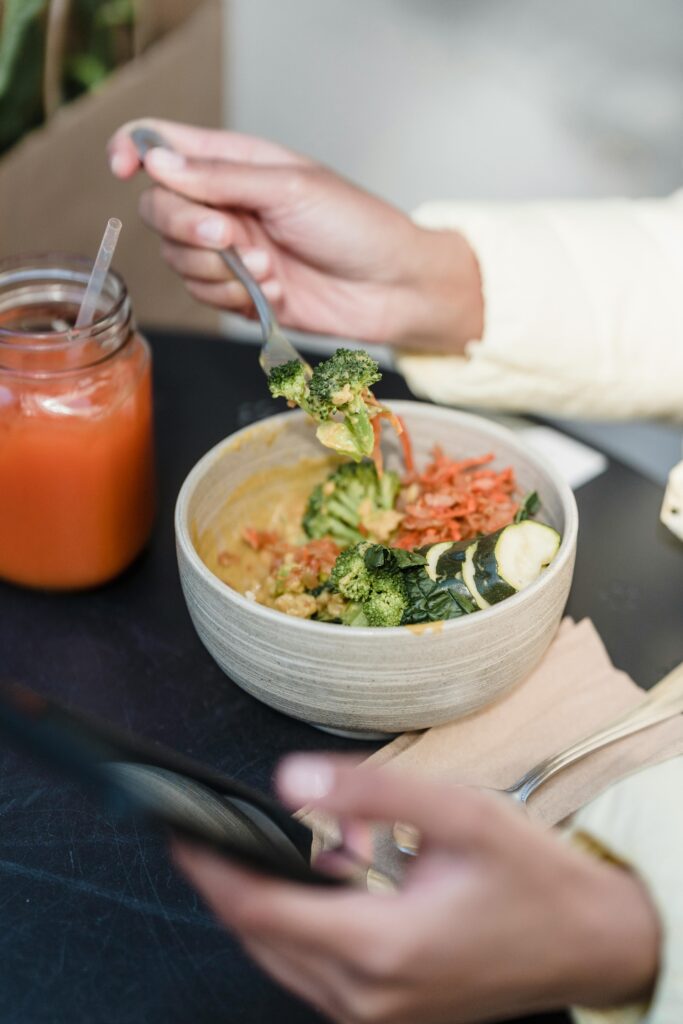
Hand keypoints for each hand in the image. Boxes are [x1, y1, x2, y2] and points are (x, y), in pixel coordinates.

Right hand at [108, 119, 481, 353]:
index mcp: (235, 163)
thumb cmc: (356, 226)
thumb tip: (157, 162)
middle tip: (230, 238)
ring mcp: (230, 251)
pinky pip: (206, 296)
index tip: (123, 167)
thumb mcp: (289, 189)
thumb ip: (221, 179)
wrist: (391, 289)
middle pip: (160, 210)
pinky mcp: (240, 293)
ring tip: (268, 269)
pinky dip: (236, 297)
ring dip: (219, 270)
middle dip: (188, 229)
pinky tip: (277, 291)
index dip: (134, 151)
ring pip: (178, 260)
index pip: (163, 146)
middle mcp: (225, 205)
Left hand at [174, 755, 658, 1023]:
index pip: (258, 910)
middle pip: (258, 937)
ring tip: (256, 846)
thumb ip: (370, 792)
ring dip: (260, 903)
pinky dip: (296, 925)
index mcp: (381, 948)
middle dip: (225, 881)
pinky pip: (311, 972)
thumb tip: (289, 781)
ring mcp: (376, 1017)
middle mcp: (367, 998)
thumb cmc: (529, 877)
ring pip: (280, 958)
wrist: (589, 942)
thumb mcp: (457, 812)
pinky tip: (317, 881)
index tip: (175, 829)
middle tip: (206, 827)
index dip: (208, 868)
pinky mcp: (386, 1016)